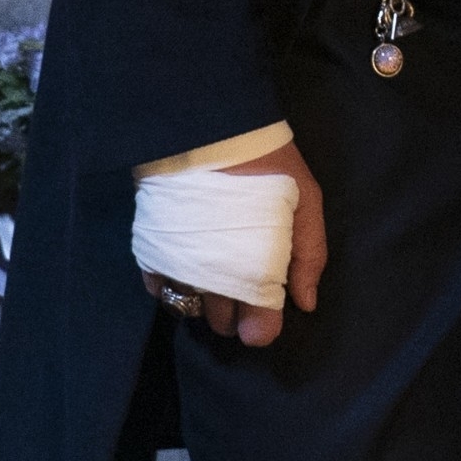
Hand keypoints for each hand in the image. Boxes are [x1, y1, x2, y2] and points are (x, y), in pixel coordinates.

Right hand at [140, 138, 328, 345]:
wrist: (214, 128)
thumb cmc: (269, 165)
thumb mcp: (306, 201)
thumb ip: (309, 255)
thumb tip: (305, 303)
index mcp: (255, 275)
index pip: (257, 332)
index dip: (263, 327)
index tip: (266, 311)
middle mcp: (214, 282)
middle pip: (222, 322)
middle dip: (235, 310)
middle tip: (242, 280)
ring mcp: (179, 268)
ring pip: (189, 308)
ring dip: (203, 299)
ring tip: (214, 269)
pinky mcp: (151, 250)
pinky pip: (157, 286)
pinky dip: (171, 281)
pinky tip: (186, 260)